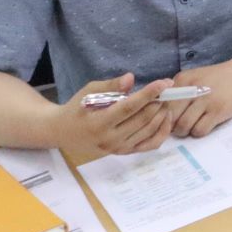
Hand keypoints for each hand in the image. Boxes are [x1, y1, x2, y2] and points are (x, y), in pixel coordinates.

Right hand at [51, 75, 174, 156]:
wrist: (62, 132)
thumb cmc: (76, 108)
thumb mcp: (89, 92)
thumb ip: (110, 86)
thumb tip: (130, 78)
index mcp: (99, 123)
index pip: (129, 107)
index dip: (149, 94)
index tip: (165, 82)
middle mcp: (110, 139)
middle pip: (142, 119)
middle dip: (159, 102)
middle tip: (169, 89)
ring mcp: (118, 149)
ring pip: (149, 131)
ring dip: (162, 114)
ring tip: (167, 99)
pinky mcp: (124, 153)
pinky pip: (149, 145)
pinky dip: (162, 132)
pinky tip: (166, 117)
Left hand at [166, 56, 231, 138]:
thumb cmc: (217, 78)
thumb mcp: (194, 77)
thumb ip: (178, 91)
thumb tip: (161, 115)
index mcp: (183, 79)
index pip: (162, 104)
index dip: (163, 115)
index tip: (169, 119)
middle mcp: (192, 88)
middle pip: (170, 117)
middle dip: (172, 126)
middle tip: (179, 126)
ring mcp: (206, 100)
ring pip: (183, 126)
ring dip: (185, 131)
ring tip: (192, 126)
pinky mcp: (218, 111)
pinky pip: (200, 130)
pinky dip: (199, 131)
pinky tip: (205, 124)